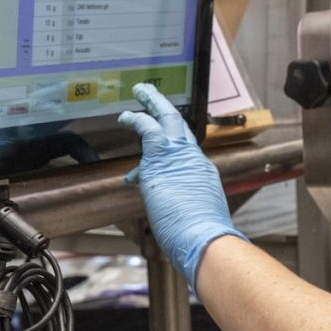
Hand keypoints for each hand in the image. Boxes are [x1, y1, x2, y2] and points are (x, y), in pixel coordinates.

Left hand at [119, 83, 244, 287]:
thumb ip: (184, 211)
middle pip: (182, 125)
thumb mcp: (197, 218)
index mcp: (202, 174)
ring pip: (167, 118)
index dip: (173, 144)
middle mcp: (193, 160)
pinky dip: (136, 119)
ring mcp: (179, 157)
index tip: (162, 140)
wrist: (204, 238)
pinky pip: (147, 129)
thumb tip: (179, 221)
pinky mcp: (161, 159)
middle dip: (166, 108)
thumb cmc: (200, 238)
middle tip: (153, 95)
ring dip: (152, 103)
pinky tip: (126, 117)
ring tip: (139, 92)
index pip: (186, 152)